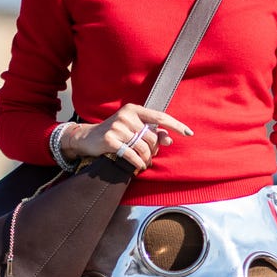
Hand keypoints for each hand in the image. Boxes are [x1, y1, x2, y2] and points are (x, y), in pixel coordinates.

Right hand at [62, 105, 191, 172]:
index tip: (188, 133)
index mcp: (134, 109)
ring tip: (145, 163)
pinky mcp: (110, 139)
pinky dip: (137, 163)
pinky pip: (131, 154)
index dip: (175, 125)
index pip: (160, 116)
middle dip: (154, 150)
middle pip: (152, 137)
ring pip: (143, 147)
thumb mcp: (132, 129)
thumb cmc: (115, 134)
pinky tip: (139, 166)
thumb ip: (150, 132)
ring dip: (146, 159)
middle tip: (151, 157)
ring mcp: (117, 127)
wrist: (88, 138)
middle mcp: (126, 115)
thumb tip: (169, 139)